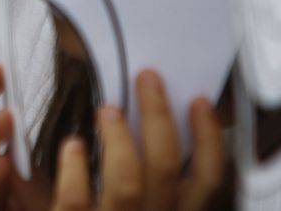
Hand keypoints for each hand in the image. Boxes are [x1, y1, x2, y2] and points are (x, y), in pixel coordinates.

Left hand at [0, 66, 226, 210]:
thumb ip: (141, 184)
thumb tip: (142, 127)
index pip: (208, 183)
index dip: (210, 140)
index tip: (200, 102)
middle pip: (167, 171)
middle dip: (159, 117)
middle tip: (146, 80)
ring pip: (129, 184)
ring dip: (119, 138)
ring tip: (107, 110)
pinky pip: (78, 201)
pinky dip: (75, 168)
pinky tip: (70, 147)